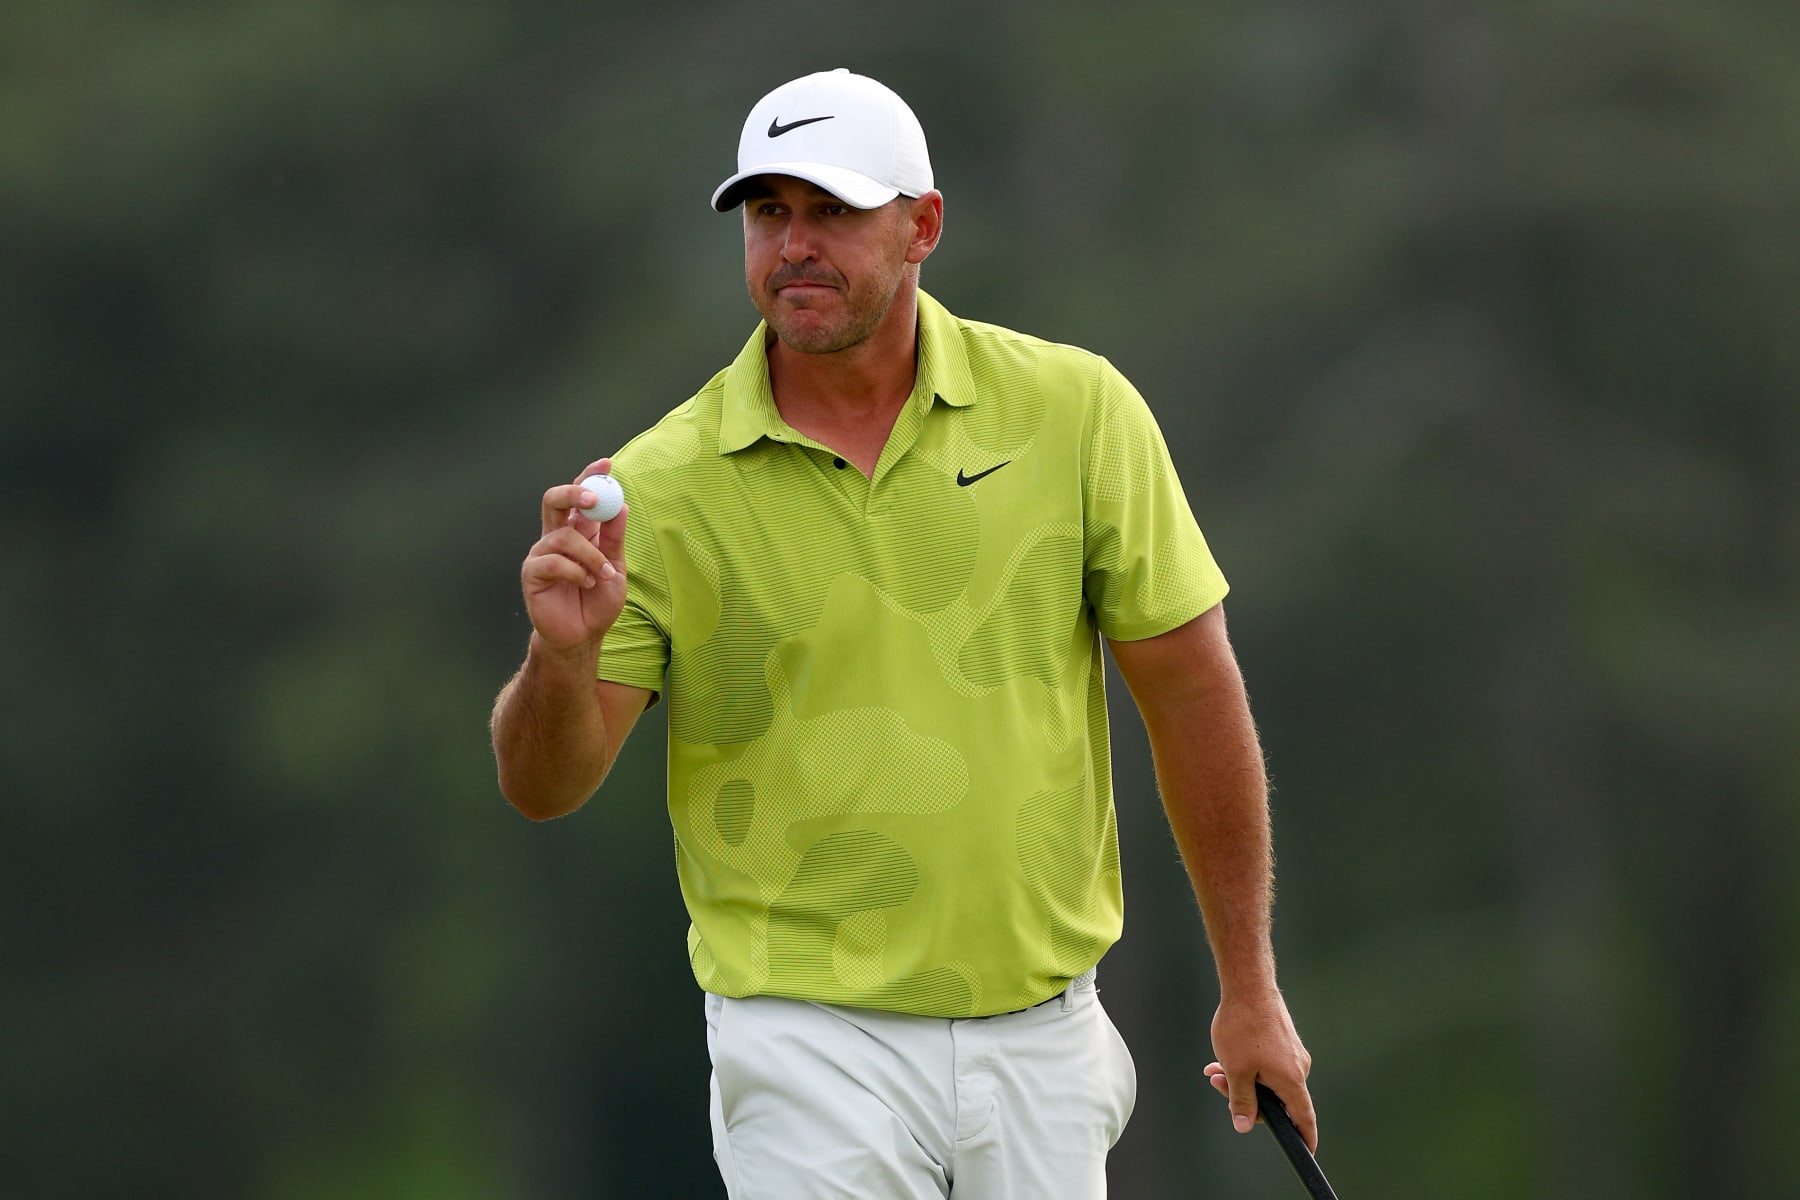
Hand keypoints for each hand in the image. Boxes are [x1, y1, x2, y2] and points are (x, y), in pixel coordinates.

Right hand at [521, 458, 629, 655]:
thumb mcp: (616, 568)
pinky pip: (553, 561)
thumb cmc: (597, 602)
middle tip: (593, 499)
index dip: (589, 477)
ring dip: (591, 555)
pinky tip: (585, 584)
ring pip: (564, 536)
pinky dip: (576, 571)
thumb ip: (614, 538)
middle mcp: (555, 538)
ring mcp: (541, 554)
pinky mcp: (532, 573)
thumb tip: (621, 505)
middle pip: (554, 500)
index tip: (606, 464)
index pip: (578, 497)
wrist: (582, 636)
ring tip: (603, 576)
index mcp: (576, 532)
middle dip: (573, 493)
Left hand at [1204, 990, 1316, 1151]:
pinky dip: (1246, 1063)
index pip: (1303, 1118)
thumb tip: (1245, 1125)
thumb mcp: (1237, 1070)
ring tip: (1215, 1069)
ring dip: (1241, 1077)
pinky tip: (1223, 1055)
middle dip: (1247, 1097)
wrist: (1248, 985)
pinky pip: (1266, 1061)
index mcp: (1291, 1079)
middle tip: (1220, 1085)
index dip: (1305, 1138)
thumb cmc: (1243, 1026)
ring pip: (1266, 1077)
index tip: (1307, 1152)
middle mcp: (1297, 1067)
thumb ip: (1242, 1101)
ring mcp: (1291, 1052)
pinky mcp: (1282, 1039)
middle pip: (1277, 1098)